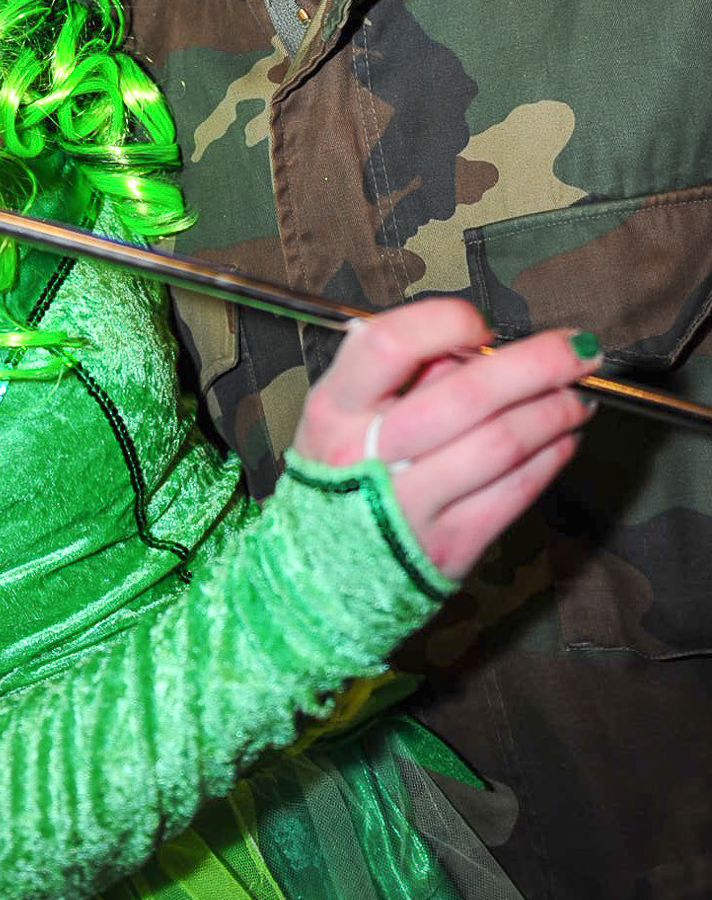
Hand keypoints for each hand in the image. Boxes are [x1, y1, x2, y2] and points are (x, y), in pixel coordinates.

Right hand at [294, 298, 599, 581]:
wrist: (319, 576)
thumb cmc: (341, 476)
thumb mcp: (343, 416)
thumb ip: (401, 377)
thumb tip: (479, 348)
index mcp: (334, 408)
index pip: (391, 344)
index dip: (447, 323)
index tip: (482, 326)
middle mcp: (366, 456)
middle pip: (468, 396)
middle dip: (539, 364)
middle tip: (580, 349)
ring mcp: (409, 507)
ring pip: (502, 444)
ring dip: (554, 412)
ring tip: (578, 396)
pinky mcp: (449, 546)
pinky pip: (516, 492)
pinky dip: (551, 457)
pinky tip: (563, 438)